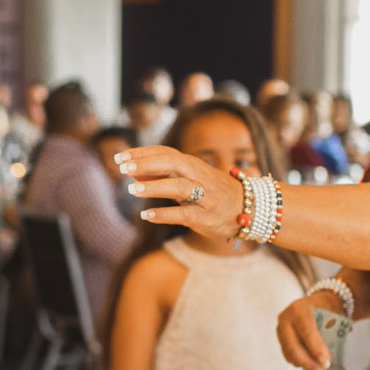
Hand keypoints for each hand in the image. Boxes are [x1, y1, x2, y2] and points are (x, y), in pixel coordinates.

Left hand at [115, 146, 243, 238]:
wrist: (249, 210)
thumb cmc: (212, 193)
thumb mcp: (188, 180)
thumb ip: (161, 176)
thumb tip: (132, 171)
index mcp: (194, 165)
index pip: (167, 152)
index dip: (143, 153)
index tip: (120, 156)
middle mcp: (200, 176)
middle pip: (173, 163)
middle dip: (147, 164)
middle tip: (122, 167)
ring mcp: (205, 196)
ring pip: (180, 187)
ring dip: (155, 187)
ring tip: (132, 189)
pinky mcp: (207, 217)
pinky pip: (184, 214)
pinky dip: (165, 214)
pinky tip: (146, 216)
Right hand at [276, 295, 331, 369]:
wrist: (315, 303)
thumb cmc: (326, 309)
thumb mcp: (331, 315)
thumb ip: (329, 333)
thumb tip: (325, 360)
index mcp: (299, 309)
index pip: (306, 332)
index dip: (315, 349)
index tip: (326, 363)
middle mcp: (286, 318)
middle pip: (293, 346)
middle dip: (308, 362)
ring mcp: (280, 328)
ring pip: (289, 352)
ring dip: (304, 364)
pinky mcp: (280, 337)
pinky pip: (287, 354)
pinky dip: (299, 362)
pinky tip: (309, 365)